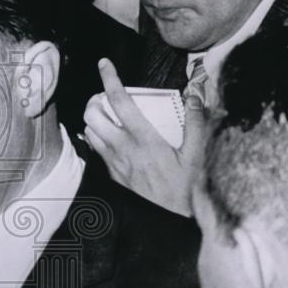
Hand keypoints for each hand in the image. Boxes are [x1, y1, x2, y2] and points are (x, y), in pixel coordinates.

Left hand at [83, 58, 207, 216]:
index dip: (109, 79)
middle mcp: (123, 149)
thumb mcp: (198, 154)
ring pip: (89, 131)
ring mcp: (114, 163)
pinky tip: (111, 135)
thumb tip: (196, 91)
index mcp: (144, 139)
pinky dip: (97, 135)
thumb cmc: (186, 189)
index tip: (105, 64)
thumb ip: (197, 120)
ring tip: (109, 112)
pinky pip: (95, 148)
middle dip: (95, 98)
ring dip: (94, 117)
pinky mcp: (112, 175)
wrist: (170, 223)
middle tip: (108, 95)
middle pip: (93, 114)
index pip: (119, 101)